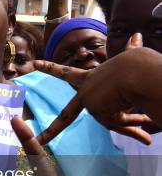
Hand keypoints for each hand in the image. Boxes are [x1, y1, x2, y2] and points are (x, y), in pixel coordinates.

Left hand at [34, 34, 154, 145]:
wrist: (137, 73)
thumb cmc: (137, 64)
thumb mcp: (130, 59)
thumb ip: (130, 51)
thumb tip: (137, 34)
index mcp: (90, 77)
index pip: (66, 73)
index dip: (51, 68)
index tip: (35, 64)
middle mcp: (85, 91)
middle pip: (67, 116)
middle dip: (51, 132)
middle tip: (39, 140)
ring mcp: (88, 101)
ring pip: (110, 119)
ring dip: (130, 119)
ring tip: (141, 110)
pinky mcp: (94, 110)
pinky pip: (116, 123)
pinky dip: (131, 122)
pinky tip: (138, 114)